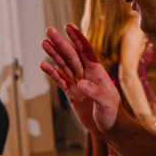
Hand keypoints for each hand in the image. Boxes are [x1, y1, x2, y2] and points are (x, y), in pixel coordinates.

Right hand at [40, 23, 120, 137]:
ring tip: (44, 42)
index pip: (86, 51)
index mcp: (97, 72)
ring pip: (64, 65)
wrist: (110, 128)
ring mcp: (78, 82)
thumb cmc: (113, 114)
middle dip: (61, 42)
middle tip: (49, 30)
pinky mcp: (71, 93)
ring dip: (54, 53)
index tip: (69, 27)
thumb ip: (95, 92)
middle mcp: (86, 74)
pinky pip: (60, 80)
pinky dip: (51, 72)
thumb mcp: (107, 103)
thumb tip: (81, 84)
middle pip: (71, 55)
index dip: (78, 38)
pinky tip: (43, 64)